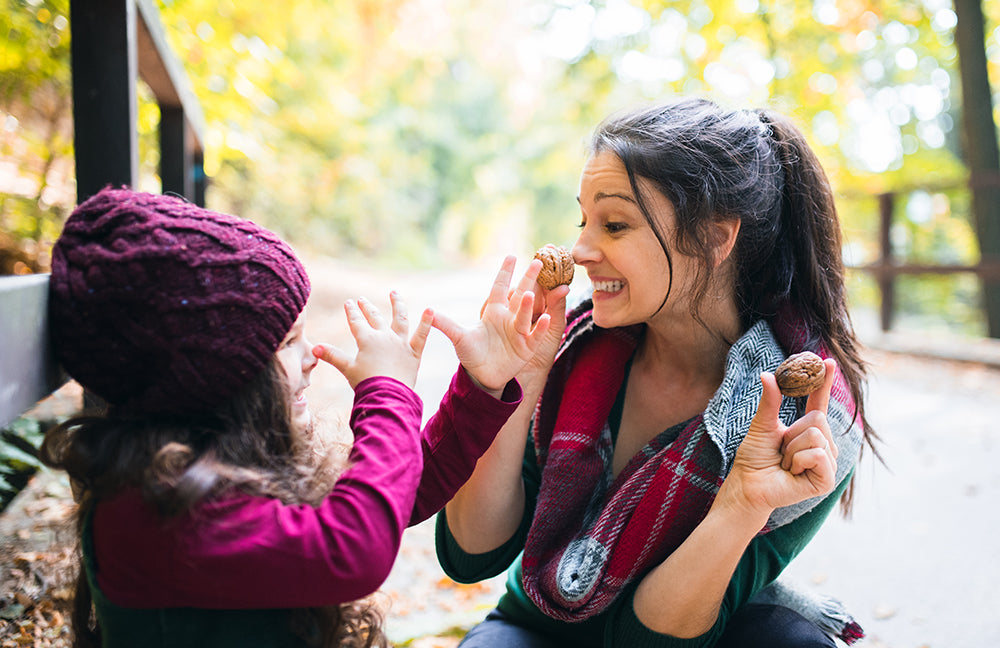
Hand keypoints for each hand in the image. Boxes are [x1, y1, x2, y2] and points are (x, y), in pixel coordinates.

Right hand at [313, 292, 432, 389]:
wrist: (387, 396)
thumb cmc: (366, 384)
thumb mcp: (348, 369)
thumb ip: (332, 356)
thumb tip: (315, 348)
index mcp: (367, 340)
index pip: (357, 322)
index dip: (351, 312)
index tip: (349, 302)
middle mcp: (384, 337)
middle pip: (375, 318)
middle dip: (367, 308)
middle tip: (362, 299)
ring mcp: (400, 343)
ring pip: (399, 319)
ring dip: (397, 304)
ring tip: (394, 293)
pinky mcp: (414, 353)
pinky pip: (422, 335)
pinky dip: (427, 322)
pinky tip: (431, 309)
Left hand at [432, 255, 559, 394]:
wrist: (482, 375)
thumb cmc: (471, 353)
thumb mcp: (458, 337)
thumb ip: (445, 324)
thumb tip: (427, 311)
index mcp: (493, 311)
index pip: (500, 287)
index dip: (505, 272)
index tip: (512, 256)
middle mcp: (509, 318)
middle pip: (520, 295)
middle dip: (528, 279)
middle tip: (538, 261)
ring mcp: (519, 332)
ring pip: (526, 315)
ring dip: (529, 305)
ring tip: (531, 293)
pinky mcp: (526, 348)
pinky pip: (534, 335)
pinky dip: (540, 327)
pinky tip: (546, 318)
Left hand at [718, 359, 839, 518]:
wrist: (748, 485)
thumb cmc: (754, 459)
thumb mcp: (762, 426)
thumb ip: (769, 402)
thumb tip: (768, 374)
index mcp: (808, 430)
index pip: (818, 402)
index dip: (823, 382)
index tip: (827, 361)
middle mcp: (823, 445)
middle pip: (817, 419)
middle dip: (792, 433)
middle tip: (781, 451)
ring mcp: (827, 462)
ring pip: (816, 436)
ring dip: (791, 450)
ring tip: (785, 463)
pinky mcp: (827, 479)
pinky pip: (818, 454)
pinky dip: (797, 461)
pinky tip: (792, 473)